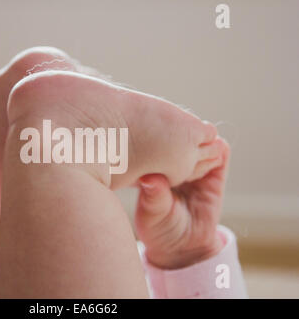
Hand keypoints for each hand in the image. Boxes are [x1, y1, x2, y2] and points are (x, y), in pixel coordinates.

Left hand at [135, 137, 229, 268]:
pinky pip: (221, 157)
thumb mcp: (152, 214)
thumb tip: (150, 179)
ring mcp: (194, 168)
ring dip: (204, 137)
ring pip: (202, 143)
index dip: (160, 132)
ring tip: (202, 138)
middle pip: (180, 137)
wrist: (183, 247)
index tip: (161, 125)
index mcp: (154, 168)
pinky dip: (220, 149)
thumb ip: (154, 197)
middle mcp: (173, 163)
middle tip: (184, 127)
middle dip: (183, 130)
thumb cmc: (159, 228)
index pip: (157, 143)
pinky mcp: (215, 177)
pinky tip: (217, 148)